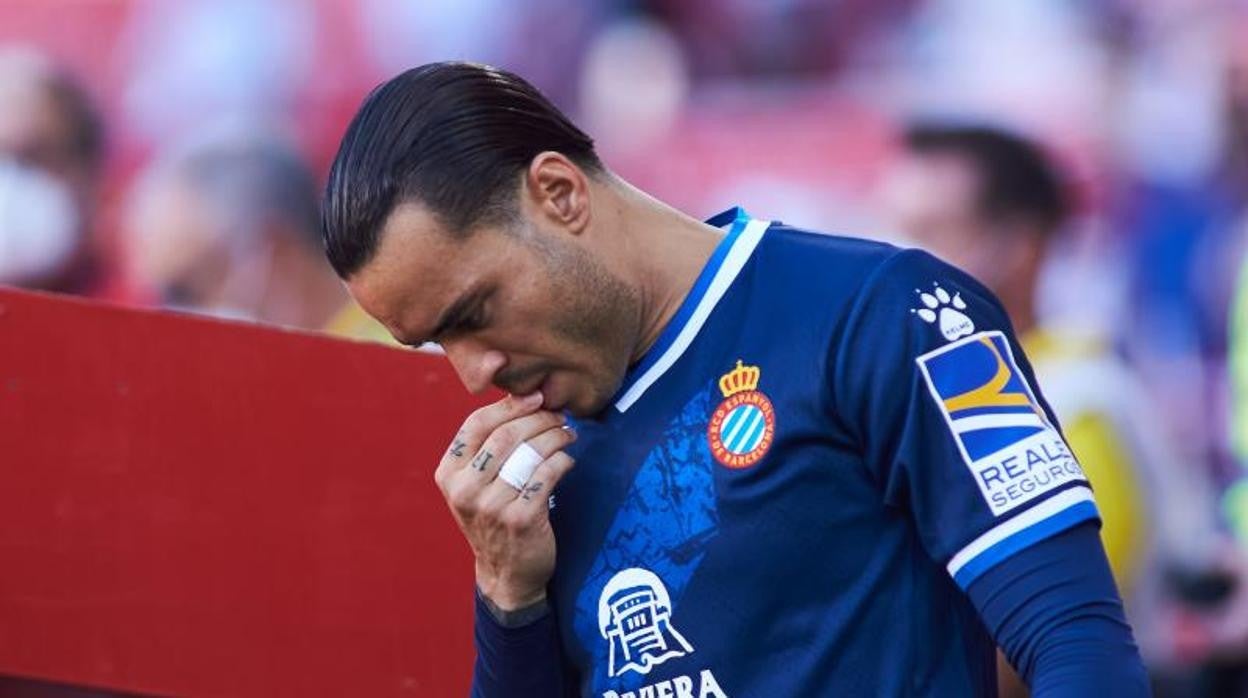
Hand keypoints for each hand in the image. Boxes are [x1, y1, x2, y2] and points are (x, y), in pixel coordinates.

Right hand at [434, 392, 576, 610]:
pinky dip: (562, 461)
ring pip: (529, 453)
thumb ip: (486, 449)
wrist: (506, 572)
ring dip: (555, 436)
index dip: (508, 405)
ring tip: (568, 434)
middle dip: (538, 418)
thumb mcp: (474, 485)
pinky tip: (567, 460)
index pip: (476, 424)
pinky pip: (547, 475)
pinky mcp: (521, 519)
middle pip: (506, 435)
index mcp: (449, 474)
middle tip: (559, 415)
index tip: (535, 396)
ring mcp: (491, 506)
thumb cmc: (494, 517)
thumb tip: (523, 399)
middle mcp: (465, 490)